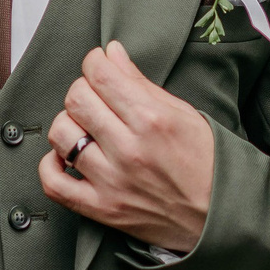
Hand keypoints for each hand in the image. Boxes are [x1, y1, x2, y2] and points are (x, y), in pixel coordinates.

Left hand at [38, 42, 215, 253]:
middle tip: (96, 96)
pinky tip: (66, 156)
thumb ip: (140, 82)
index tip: (98, 64)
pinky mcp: (102, 209)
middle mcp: (129, 149)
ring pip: (61, 135)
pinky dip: (51, 165)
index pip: (100, 75)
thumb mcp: (182, 113)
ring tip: (85, 127)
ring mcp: (112, 181)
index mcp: (152, 119)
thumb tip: (111, 53)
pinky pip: (54, 184)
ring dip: (69, 124)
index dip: (94, 62)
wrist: (219, 216)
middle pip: (76, 100)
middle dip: (83, 89)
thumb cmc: (205, 162)